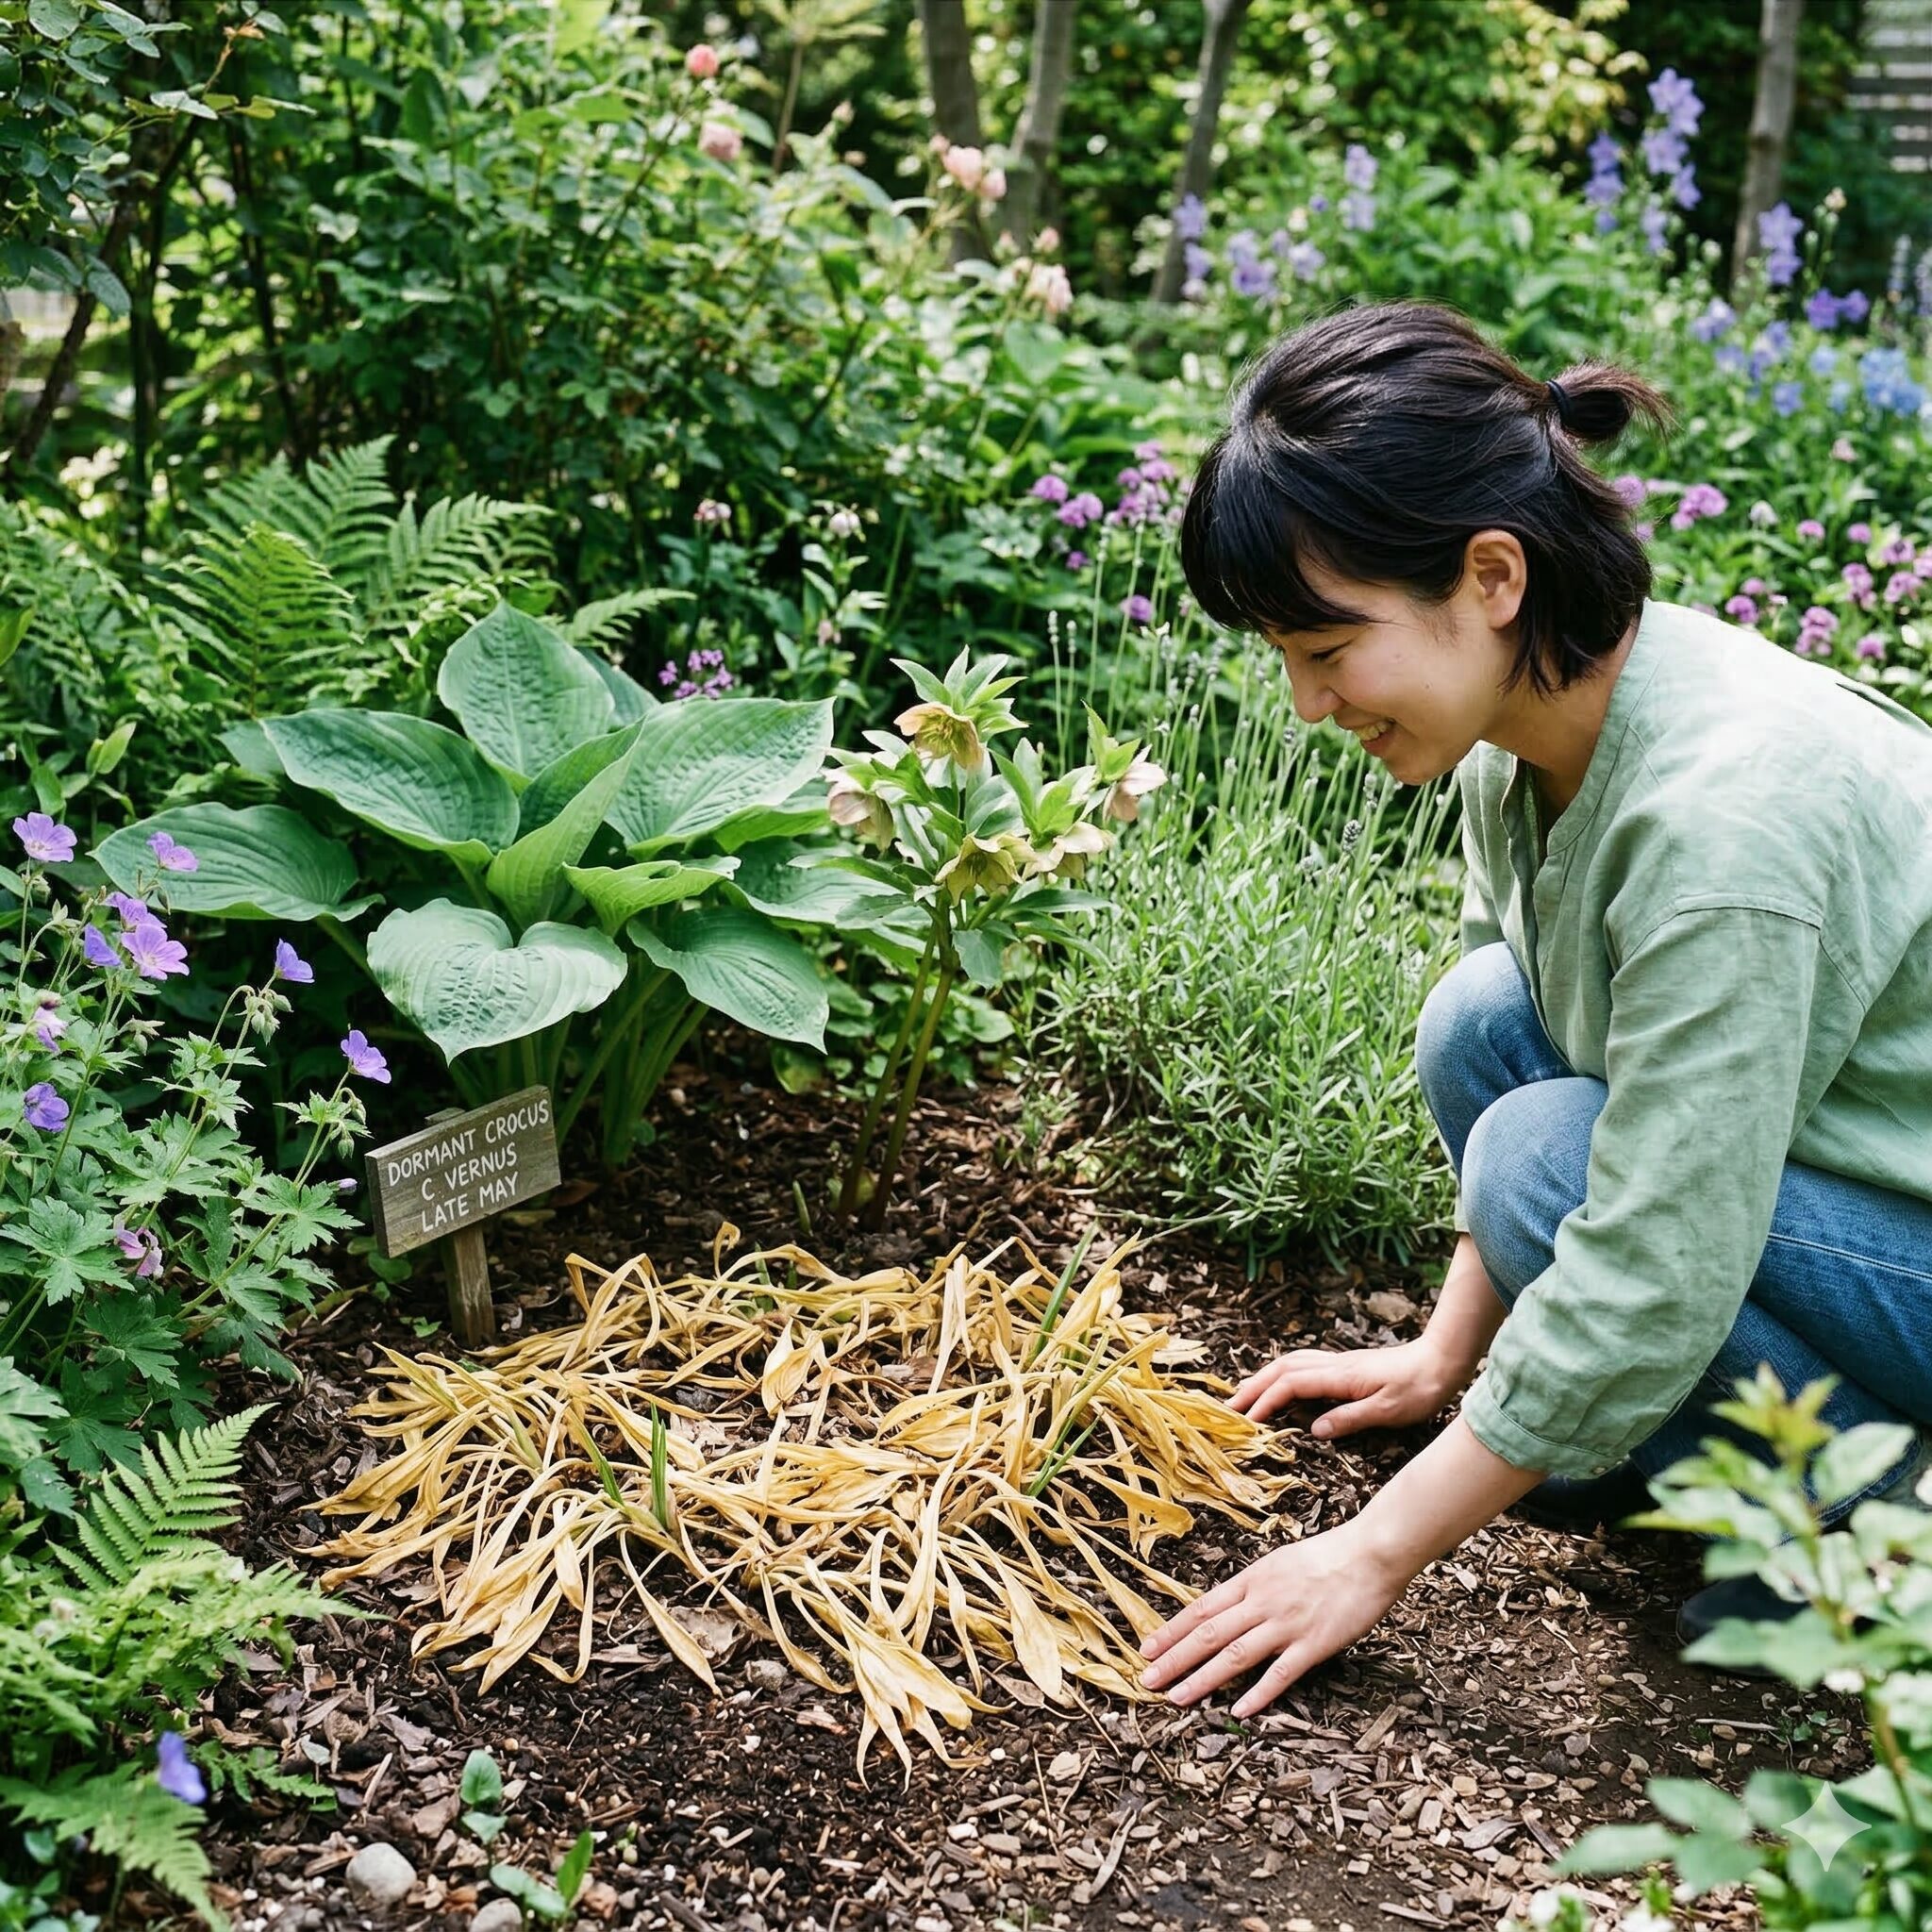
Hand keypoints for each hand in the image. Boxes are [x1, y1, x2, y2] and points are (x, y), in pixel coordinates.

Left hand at [1139, 1520, 1410, 1715]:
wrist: (1371, 1554)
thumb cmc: (1329, 1556)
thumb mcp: (1279, 1563)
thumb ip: (1254, 1587)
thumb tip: (1228, 1607)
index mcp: (1252, 1580)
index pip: (1201, 1609)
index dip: (1172, 1631)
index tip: (1147, 1649)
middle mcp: (1262, 1602)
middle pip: (1208, 1634)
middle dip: (1174, 1659)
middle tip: (1146, 1680)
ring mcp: (1286, 1624)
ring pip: (1234, 1656)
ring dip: (1201, 1679)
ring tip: (1176, 1698)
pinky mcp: (1314, 1644)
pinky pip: (1280, 1674)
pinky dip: (1258, 1695)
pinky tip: (1238, 1711)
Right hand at [1231, 1338, 1461, 1436]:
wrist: (1441, 1360)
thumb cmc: (1419, 1387)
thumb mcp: (1388, 1410)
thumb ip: (1349, 1418)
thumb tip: (1314, 1430)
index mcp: (1340, 1376)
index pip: (1291, 1385)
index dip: (1266, 1401)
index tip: (1247, 1421)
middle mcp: (1334, 1365)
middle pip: (1282, 1368)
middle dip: (1254, 1386)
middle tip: (1231, 1407)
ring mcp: (1339, 1363)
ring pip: (1291, 1362)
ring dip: (1265, 1377)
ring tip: (1247, 1395)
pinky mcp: (1346, 1366)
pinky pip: (1303, 1364)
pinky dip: (1282, 1373)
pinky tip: (1282, 1384)